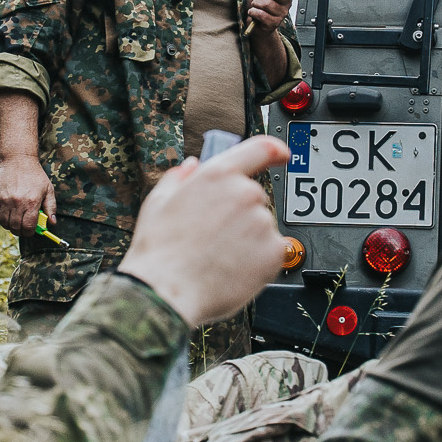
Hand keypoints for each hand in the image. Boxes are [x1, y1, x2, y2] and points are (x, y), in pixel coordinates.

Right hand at [0, 155, 57, 235]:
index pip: (28, 227)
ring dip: (10, 226)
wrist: (18, 160)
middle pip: (15, 227)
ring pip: (4, 223)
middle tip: (23, 228)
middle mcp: (17, 202)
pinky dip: (1, 218)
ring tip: (15, 221)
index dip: (29, 233)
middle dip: (19, 231)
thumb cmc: (35, 175)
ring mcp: (4, 200)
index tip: (30, 231)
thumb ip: (51, 207)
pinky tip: (8, 213)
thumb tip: (52, 223)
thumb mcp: (48, 190)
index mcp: (31, 202)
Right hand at [120, 135, 288, 325]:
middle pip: (255, 197)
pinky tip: (232, 268)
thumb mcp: (158, 202)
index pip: (261, 149)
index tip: (283, 155)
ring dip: (248, 238)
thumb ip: (179, 178)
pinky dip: (258, 260)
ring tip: (219, 256)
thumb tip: (191, 166)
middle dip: (239, 213)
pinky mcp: (274, 252)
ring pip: (262, 226)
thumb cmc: (159, 251)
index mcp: (218, 175)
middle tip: (215, 235)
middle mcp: (245, 193)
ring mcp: (261, 223)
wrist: (166, 292)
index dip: (275, 150)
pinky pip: (273, 252)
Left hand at [243, 0, 297, 34]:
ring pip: (267, 4)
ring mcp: (281, 14)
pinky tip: (253, 12)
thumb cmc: (259, 3)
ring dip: (256, 2)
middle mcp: (286, 4)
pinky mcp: (273, 23)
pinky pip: (261, 14)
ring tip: (255, 4)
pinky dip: (253, 11)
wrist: (254, 21)